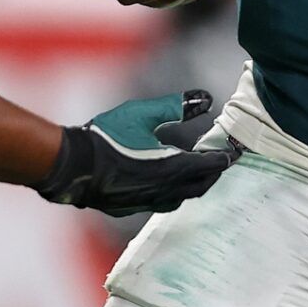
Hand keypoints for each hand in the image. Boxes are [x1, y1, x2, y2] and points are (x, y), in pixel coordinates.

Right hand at [34, 90, 239, 216]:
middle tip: (219, 162)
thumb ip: (175, 106)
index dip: (224, 158)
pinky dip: (174, 193)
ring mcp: (149, 202)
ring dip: (194, 185)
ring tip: (197, 172)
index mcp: (172, 167)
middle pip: (200, 185)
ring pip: (182, 198)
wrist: (73, 166)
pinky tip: (168, 184)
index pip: (209, 165)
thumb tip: (205, 98)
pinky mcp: (133, 208)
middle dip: (212, 173)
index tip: (234, 152)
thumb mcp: (141, 114)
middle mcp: (165, 190)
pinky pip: (164, 203)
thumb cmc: (105, 137)